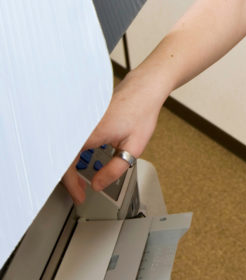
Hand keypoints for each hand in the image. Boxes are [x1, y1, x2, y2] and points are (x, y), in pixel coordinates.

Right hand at [61, 70, 162, 202]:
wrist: (144, 88)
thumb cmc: (142, 111)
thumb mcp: (134, 147)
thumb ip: (115, 169)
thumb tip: (97, 184)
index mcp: (91, 132)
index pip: (67, 164)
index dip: (70, 184)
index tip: (79, 195)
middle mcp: (82, 123)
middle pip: (62, 156)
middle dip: (68, 177)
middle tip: (79, 190)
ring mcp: (82, 118)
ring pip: (66, 146)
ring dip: (70, 165)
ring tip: (82, 179)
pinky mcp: (84, 115)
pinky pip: (72, 136)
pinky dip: (74, 152)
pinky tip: (84, 160)